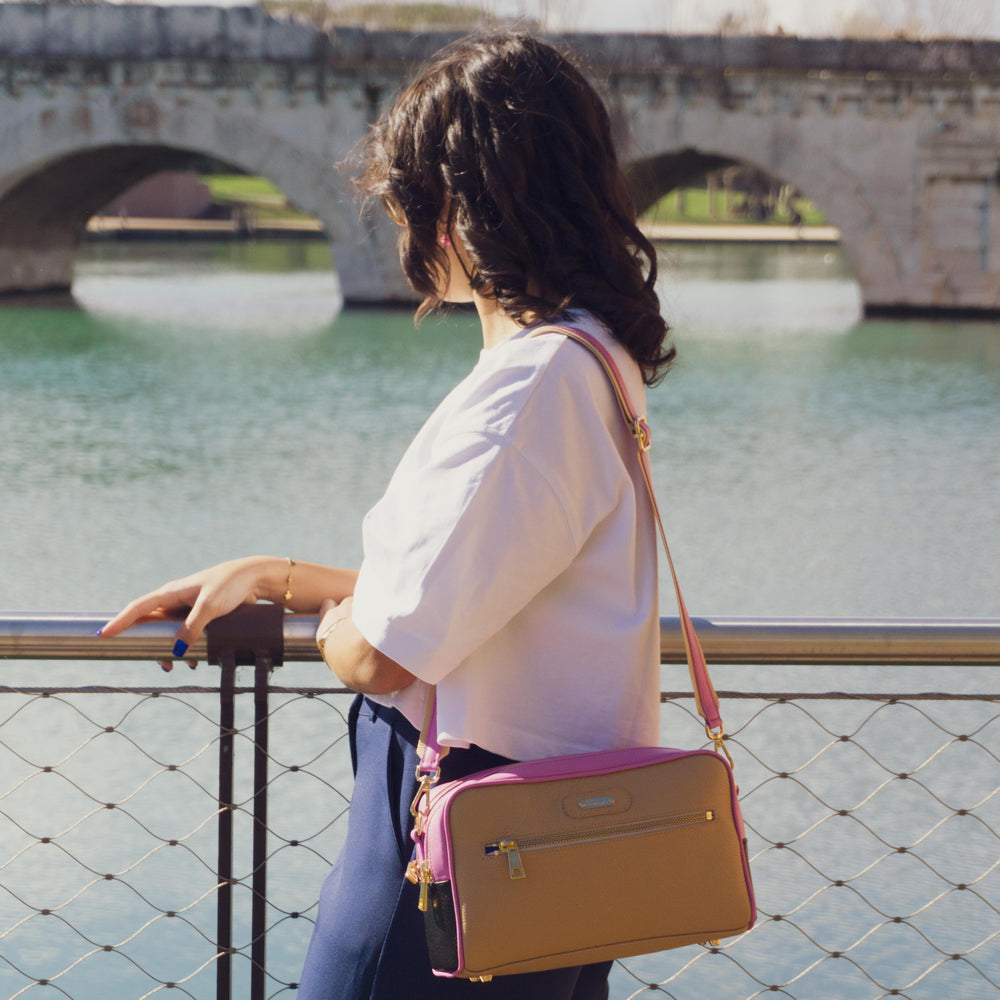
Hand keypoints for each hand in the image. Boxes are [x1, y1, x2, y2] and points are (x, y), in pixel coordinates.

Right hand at [99, 556, 280, 671]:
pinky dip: (187, 647)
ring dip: (172, 650)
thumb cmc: (230, 585)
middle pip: (153, 625)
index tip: (104, 635)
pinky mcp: (200, 614)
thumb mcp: (211, 605)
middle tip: (162, 665)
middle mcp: (175, 600)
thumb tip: (177, 650)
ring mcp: (187, 607)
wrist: (254, 579)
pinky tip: (197, 660)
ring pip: (170, 632)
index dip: (120, 621)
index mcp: (171, 592)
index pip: (139, 607)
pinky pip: (186, 633)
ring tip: (182, 666)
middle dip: (152, 646)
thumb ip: (193, 626)